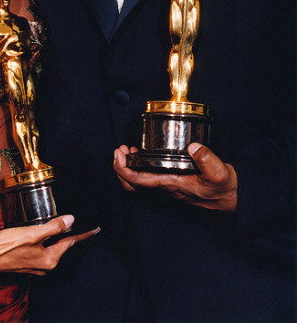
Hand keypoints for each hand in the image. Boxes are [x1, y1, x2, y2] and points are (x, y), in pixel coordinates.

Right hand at [0, 215, 99, 274]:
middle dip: (68, 235)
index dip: (83, 234)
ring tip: (62, 227)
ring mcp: (34, 266)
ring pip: (50, 249)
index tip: (95, 230)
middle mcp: (44, 266)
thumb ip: (53, 227)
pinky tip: (42, 234)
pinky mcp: (25, 263)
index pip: (71, 243)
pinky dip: (44, 242)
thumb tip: (70, 220)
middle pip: (61, 246)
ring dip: (55, 238)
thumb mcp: (33, 233)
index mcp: (50, 259)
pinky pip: (40, 251)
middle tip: (77, 223)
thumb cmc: (7, 245)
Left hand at [114, 143, 236, 212]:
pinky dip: (139, 168)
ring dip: (128, 168)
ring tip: (128, 150)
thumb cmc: (224, 190)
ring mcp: (167, 188)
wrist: (231, 203)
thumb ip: (207, 159)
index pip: (139, 181)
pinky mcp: (171, 185)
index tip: (119, 156)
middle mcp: (166, 188)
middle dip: (120, 168)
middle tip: (119, 151)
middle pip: (132, 185)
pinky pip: (147, 180)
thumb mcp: (220, 173)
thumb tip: (193, 146)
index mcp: (172, 184)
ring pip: (138, 183)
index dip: (124, 169)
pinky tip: (143, 156)